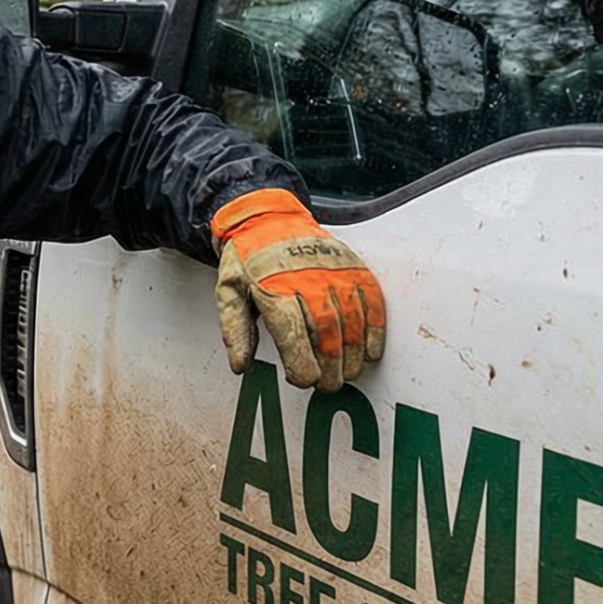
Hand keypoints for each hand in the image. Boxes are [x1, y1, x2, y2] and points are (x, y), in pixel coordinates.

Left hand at [213, 189, 385, 391]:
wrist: (267, 217)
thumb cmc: (247, 260)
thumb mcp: (227, 290)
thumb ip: (234, 330)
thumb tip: (240, 367)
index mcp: (271, 284)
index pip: (291, 330)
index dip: (302, 361)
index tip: (304, 380)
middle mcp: (306, 275)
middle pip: (326, 329)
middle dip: (330, 365)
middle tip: (328, 387)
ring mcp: (333, 269)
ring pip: (352, 319)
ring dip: (353, 354)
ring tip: (347, 375)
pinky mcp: (352, 264)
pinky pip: (371, 300)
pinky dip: (374, 330)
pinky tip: (370, 352)